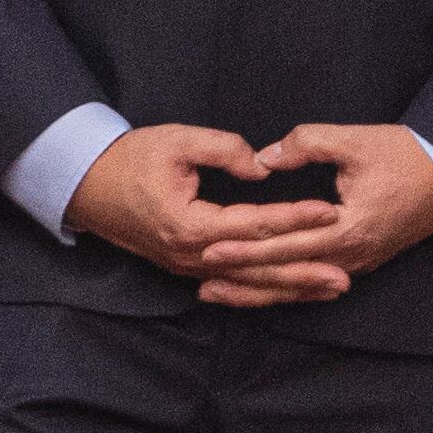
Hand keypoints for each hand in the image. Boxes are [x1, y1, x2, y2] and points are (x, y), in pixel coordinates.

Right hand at [67, 123, 342, 292]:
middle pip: (259, 268)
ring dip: (291, 288)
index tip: (331, 211)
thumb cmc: (131, 159)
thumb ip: (224, 150)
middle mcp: (192, 256)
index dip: (296, 217)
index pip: (256, 225)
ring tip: (332, 288)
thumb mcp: (177, 142)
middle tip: (345, 276)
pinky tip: (293, 291)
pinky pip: (233, 285)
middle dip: (304, 272)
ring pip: (249, 285)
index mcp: (192, 225)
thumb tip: (263, 166)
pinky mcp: (187, 268)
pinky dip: (265, 289)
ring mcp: (188, 268)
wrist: (86, 186)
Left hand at [184, 123, 432, 307]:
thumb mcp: (354, 140)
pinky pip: (315, 281)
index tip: (209, 248)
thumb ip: (305, 144)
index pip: (286, 243)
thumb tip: (263, 159)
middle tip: (201, 281)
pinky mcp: (361, 261)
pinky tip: (260, 289)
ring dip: (259, 291)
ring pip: (299, 285)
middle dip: (243, 279)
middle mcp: (352, 256)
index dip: (245, 247)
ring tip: (217, 293)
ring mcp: (358, 264)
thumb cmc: (405, 155)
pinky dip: (285, 287)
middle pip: (287, 274)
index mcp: (348, 228)